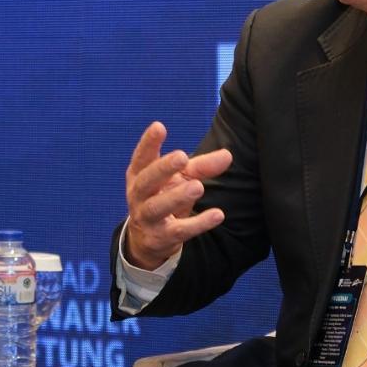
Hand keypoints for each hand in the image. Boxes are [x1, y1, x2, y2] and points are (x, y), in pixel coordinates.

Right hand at [123, 122, 230, 270]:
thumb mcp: (180, 178)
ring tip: (198, 187)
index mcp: (139, 175)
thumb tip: (228, 155)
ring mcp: (146, 218)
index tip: (159, 127)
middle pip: (146, 181)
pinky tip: (217, 215)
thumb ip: (202, 166)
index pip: (142, 157)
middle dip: (163, 168)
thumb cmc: (164, 197)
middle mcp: (138, 196)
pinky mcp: (160, 238)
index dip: (148, 143)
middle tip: (181, 157)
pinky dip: (198, 224)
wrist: (149, 239)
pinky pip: (179, 231)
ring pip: (157, 207)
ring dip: (177, 196)